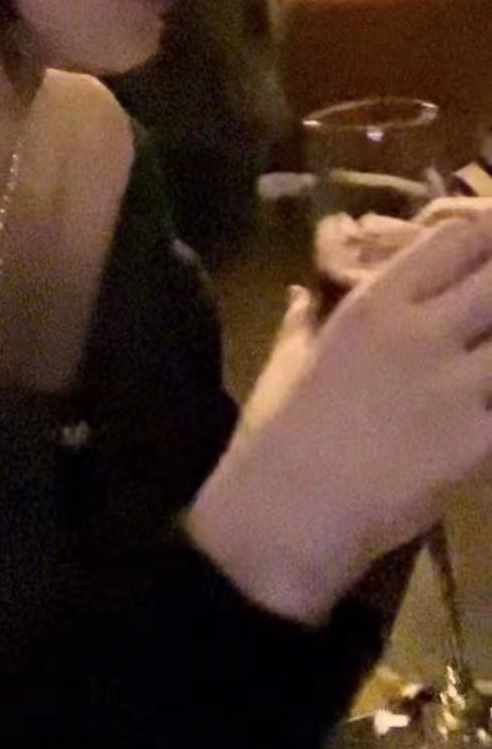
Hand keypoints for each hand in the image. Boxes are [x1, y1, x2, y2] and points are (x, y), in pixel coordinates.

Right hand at [188, 215, 491, 624]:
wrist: (289, 510)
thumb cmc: (278, 429)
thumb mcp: (288, 357)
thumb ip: (305, 318)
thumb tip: (305, 292)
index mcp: (377, 303)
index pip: (455, 239)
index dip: (483, 239)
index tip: (488, 251)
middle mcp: (424, 331)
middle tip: (487, 315)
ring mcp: (457, 386)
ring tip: (485, 365)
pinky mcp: (479, 440)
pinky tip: (487, 418)